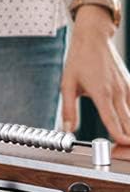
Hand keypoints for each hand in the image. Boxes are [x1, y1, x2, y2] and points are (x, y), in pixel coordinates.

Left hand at [60, 7, 129, 142]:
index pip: (113, 120)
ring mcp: (127, 89)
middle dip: (127, 139)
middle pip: (128, 123)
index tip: (120, 146)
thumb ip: (68, 109)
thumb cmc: (79, 59)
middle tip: (121, 152)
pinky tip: (128, 124)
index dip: (118, 136)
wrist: (94, 38)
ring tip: (126, 142)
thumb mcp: (67, 83)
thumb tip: (67, 129)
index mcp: (101, 93)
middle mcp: (118, 92)